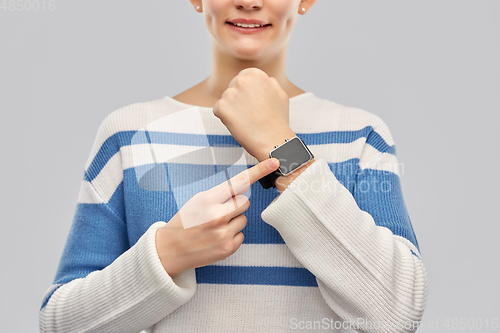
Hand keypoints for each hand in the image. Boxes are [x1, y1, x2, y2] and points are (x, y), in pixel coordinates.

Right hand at [155, 158, 279, 277]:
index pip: (238, 181)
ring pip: (244, 219)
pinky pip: (241, 235)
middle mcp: (217, 216)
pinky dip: (232, 235)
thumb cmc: (184, 222)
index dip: (259, 170)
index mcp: (208, 200)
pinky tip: (216, 237)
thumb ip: (220, 195)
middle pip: (245, 202)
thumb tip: (241, 189)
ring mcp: (223, 233)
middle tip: (218, 212)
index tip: (274, 162)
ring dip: (234, 221)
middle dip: (235, 205)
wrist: (170, 249)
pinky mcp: (227, 248)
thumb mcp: (197, 200)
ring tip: (214, 227)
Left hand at [212, 68, 295, 161]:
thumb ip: (270, 83)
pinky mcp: (221, 107)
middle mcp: (241, 80)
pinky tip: (239, 125)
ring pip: (225, 100)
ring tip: (247, 121)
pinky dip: (225, 118)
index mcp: (256, 74)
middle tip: (250, 115)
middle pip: (232, 88)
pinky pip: (218, 110)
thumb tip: (265, 79)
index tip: (254, 105)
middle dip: (238, 100)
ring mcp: (230, 93)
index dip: (247, 94)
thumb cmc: (278, 121)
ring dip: (232, 110)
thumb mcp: (281, 95)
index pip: (243, 79)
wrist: (273, 140)